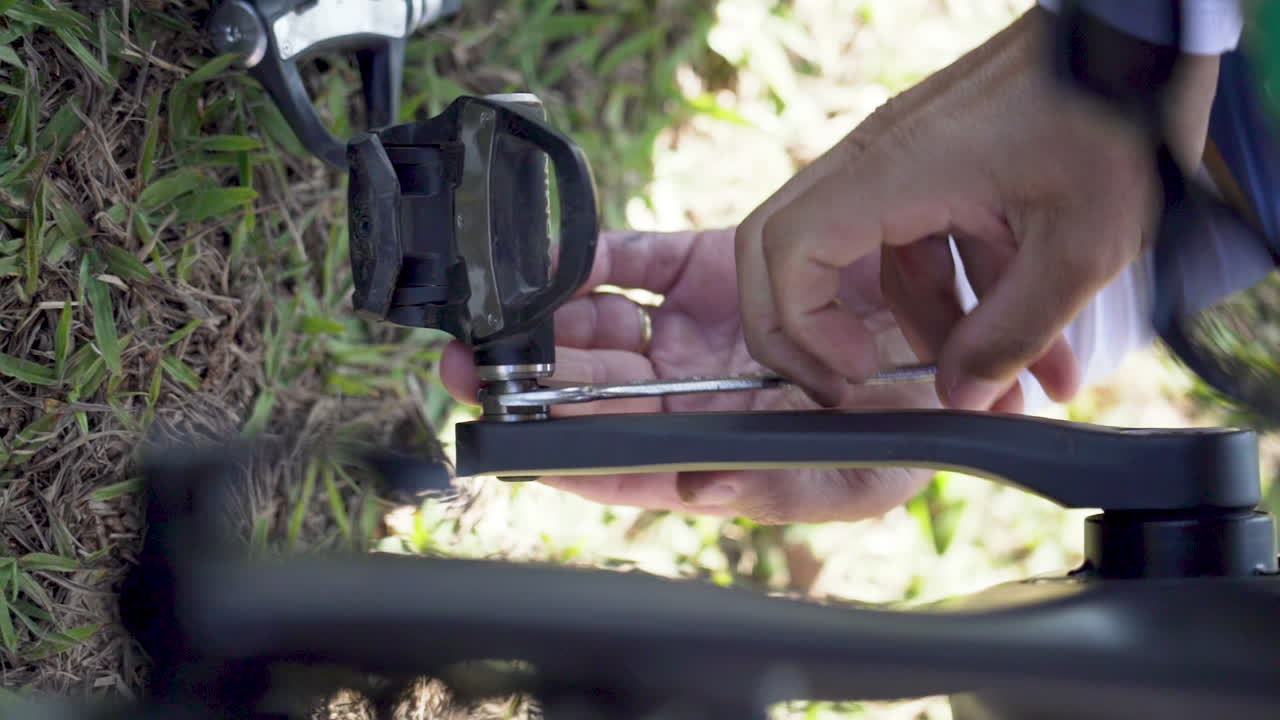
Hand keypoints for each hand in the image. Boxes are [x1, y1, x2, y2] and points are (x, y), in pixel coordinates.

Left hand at [439, 228, 938, 522]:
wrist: (942, 325)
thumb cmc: (904, 426)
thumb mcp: (861, 479)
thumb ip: (783, 488)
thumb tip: (699, 486)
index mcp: (715, 447)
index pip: (621, 464)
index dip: (562, 457)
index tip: (511, 446)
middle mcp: (688, 392)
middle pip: (589, 390)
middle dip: (527, 380)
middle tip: (469, 365)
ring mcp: (688, 327)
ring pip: (597, 324)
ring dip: (547, 318)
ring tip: (502, 311)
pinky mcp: (698, 267)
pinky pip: (631, 262)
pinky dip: (591, 258)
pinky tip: (559, 259)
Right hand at [735, 7, 1219, 412]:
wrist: (1142, 41)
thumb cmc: (1114, 120)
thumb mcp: (1077, 248)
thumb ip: (1012, 333)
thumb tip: (962, 399)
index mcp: (890, 171)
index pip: (785, 255)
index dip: (803, 329)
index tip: (861, 371)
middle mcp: (876, 161)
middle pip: (784, 252)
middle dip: (810, 334)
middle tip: (852, 389)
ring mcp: (901, 161)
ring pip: (875, 263)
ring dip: (929, 332)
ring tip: (1009, 388)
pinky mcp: (935, 166)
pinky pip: (921, 243)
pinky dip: (963, 298)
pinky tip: (1032, 345)